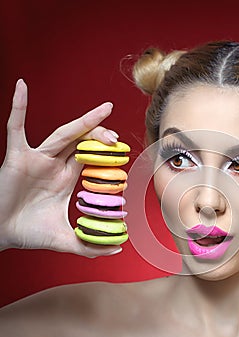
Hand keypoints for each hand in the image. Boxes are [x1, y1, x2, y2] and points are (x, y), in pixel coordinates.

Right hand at [0, 79, 122, 256]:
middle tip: (118, 139)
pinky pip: (15, 128)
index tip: (123, 157)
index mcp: (67, 179)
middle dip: (102, 137)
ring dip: (84, 122)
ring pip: (62, 133)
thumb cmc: (28, 233)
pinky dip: (18, 107)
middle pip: (83, 143)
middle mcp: (55, 165)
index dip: (107, 155)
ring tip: (104, 111)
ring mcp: (36, 158)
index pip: (92, 159)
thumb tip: (117, 249)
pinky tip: (22, 86)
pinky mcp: (16, 157)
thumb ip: (90, 245)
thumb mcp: (66, 240)